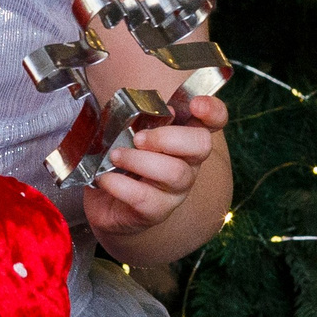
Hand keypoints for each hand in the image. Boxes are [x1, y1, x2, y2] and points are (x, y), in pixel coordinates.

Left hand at [82, 94, 226, 239]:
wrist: (103, 203)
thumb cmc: (117, 161)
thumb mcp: (123, 132)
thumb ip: (134, 117)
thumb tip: (140, 105)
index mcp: (183, 138)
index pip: (213, 121)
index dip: (212, 111)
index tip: (195, 104)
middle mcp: (187, 164)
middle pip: (201, 145)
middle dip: (167, 137)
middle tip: (137, 138)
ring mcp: (175, 190)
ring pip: (175, 172)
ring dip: (139, 160)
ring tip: (114, 156)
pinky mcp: (155, 211)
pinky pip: (145, 198)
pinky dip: (121, 185)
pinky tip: (105, 178)